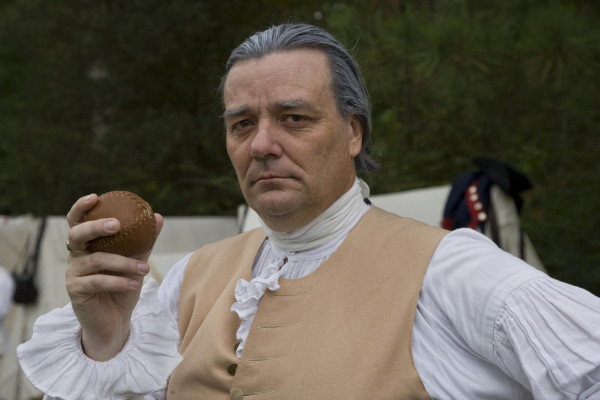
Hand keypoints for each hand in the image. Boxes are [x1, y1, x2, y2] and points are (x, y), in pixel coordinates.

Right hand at [65, 194, 163, 360]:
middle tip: (117, 224)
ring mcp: (73, 274)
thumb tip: (158, 217)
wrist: (115, 321)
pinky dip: (120, 281)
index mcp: (88, 245)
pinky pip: (98, 281)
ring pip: (96, 260)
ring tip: (145, 269)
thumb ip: (144, 241)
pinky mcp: (75, 291)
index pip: (77, 221)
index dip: (81, 207)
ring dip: (124, 263)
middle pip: (77, 234)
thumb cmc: (123, 287)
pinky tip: (135, 284)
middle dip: (96, 226)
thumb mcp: (136, 262)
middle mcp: (76, 256)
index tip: (95, 197)